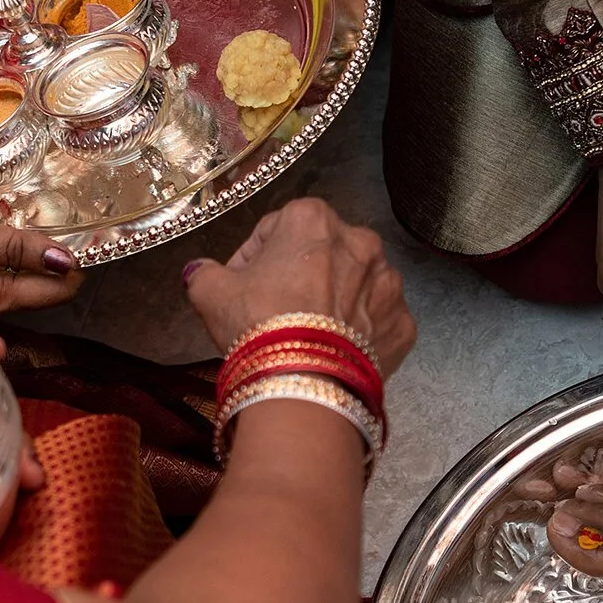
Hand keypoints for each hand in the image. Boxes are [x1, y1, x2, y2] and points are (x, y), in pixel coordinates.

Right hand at [0, 190, 81, 316]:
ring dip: (24, 281)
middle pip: (26, 301)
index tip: (89, 248)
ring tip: (43, 257)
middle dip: (54, 281)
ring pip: (0, 301)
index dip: (72, 271)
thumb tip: (63, 259)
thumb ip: (7, 246)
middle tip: (76, 251)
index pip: (47, 291)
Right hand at [182, 198, 415, 373]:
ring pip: (357, 286)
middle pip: (323, 255)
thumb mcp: (210, 293)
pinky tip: (337, 351)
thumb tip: (198, 271)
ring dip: (337, 302)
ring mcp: (389, 283)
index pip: (277, 229)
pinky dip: (362, 334)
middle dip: (302, 277)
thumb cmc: (257, 324)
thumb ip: (203, 273)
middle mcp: (362, 241)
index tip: (244, 285)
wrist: (305, 383)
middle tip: (277, 311)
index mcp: (314, 219)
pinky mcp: (404, 323)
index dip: (255, 257)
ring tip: (310, 334)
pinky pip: (379, 322)